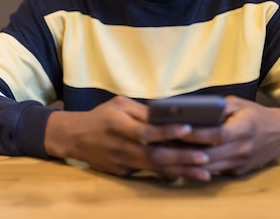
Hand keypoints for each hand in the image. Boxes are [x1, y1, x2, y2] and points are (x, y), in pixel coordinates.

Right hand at [44, 96, 212, 180]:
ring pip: (155, 169)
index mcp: (119, 125)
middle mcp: (121, 146)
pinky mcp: (124, 173)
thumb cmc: (101, 116)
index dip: (166, 131)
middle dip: (181, 157)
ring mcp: (122, 163)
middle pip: (154, 155)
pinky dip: (169, 174)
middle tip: (205, 157)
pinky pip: (149, 174)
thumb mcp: (119, 104)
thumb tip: (169, 115)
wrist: (75, 137)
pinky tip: (187, 174)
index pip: (146, 131)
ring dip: (181, 171)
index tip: (188, 128)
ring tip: (204, 172)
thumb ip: (142, 110)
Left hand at [172, 95, 279, 175]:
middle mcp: (241, 149)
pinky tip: (183, 160)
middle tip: (164, 144)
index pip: (214, 135)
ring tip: (169, 153)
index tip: (175, 129)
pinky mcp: (238, 172)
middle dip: (185, 151)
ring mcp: (240, 164)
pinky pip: (215, 171)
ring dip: (189, 162)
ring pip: (209, 168)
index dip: (194, 134)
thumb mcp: (239, 103)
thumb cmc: (256, 115)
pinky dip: (199, 167)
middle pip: (208, 155)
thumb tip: (192, 108)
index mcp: (242, 130)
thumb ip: (217, 106)